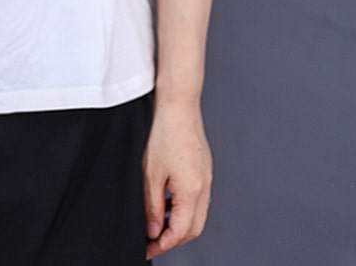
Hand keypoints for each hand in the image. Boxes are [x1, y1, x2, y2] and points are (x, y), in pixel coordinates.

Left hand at [143, 101, 212, 259]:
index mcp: (192, 189)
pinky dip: (184, 208)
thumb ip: (153, 204)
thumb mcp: (151, 171)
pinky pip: (198, 199)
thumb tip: (154, 228)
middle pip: (193, 228)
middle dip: (173, 239)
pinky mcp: (204, 170)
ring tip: (157, 223)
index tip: (149, 249)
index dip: (164, 244)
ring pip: (197, 215)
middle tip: (153, 241)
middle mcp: (204, 187)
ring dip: (179, 225)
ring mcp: (207, 178)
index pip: (181, 231)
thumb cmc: (165, 131)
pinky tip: (168, 202)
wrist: (179, 105)